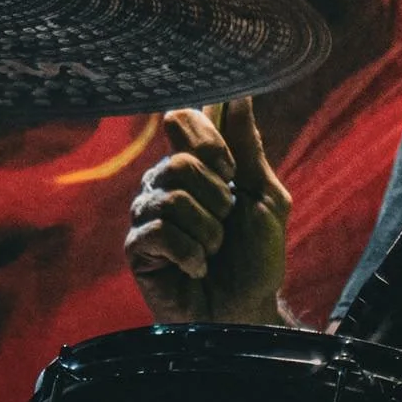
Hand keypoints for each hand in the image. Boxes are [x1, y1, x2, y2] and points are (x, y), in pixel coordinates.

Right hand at [124, 98, 289, 326]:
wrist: (247, 307)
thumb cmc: (257, 254)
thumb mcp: (264, 195)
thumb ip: (248, 147)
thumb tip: (240, 94)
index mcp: (194, 165)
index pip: (182, 121)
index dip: (210, 143)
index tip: (232, 172)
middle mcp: (164, 183)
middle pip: (180, 163)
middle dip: (218, 197)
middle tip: (227, 222)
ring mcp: (147, 215)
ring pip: (172, 199)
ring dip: (208, 230)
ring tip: (214, 249)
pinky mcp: (136, 249)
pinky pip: (156, 232)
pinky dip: (190, 252)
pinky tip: (197, 267)